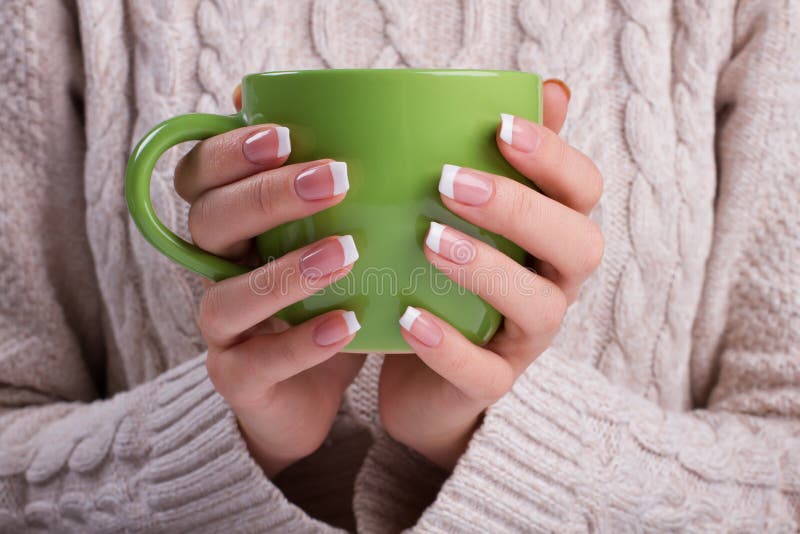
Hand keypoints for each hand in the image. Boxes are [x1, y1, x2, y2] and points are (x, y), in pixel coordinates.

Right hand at [177, 88, 364, 477]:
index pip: (200, 176)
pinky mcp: (238, 380)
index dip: (230, 152)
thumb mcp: (333, 241)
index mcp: (231, 229)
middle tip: (334, 179)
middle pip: (209, 223)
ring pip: (228, 296)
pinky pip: (260, 362)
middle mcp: (215, 272)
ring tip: (345, 253)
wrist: (311, 393)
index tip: (284, 134)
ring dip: (285, 272)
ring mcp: (222, 331)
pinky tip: (348, 324)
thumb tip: (361, 119)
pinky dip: (303, 342)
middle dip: (267, 196)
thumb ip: (338, 195)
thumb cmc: (327, 300)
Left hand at [378, 80, 603, 470]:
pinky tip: (409, 317)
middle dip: (520, 209)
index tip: (500, 125)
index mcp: (553, 237)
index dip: (553, 157)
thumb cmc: (449, 279)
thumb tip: (551, 90)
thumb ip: (506, 160)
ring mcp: (528, 340)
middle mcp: (555, 285)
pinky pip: (486, 373)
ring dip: (487, 269)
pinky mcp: (493, 385)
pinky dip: (449, 346)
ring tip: (429, 240)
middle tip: (450, 181)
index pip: (583, 190)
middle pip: (579, 246)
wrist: (424, 374)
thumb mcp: (471, 219)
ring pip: (539, 309)